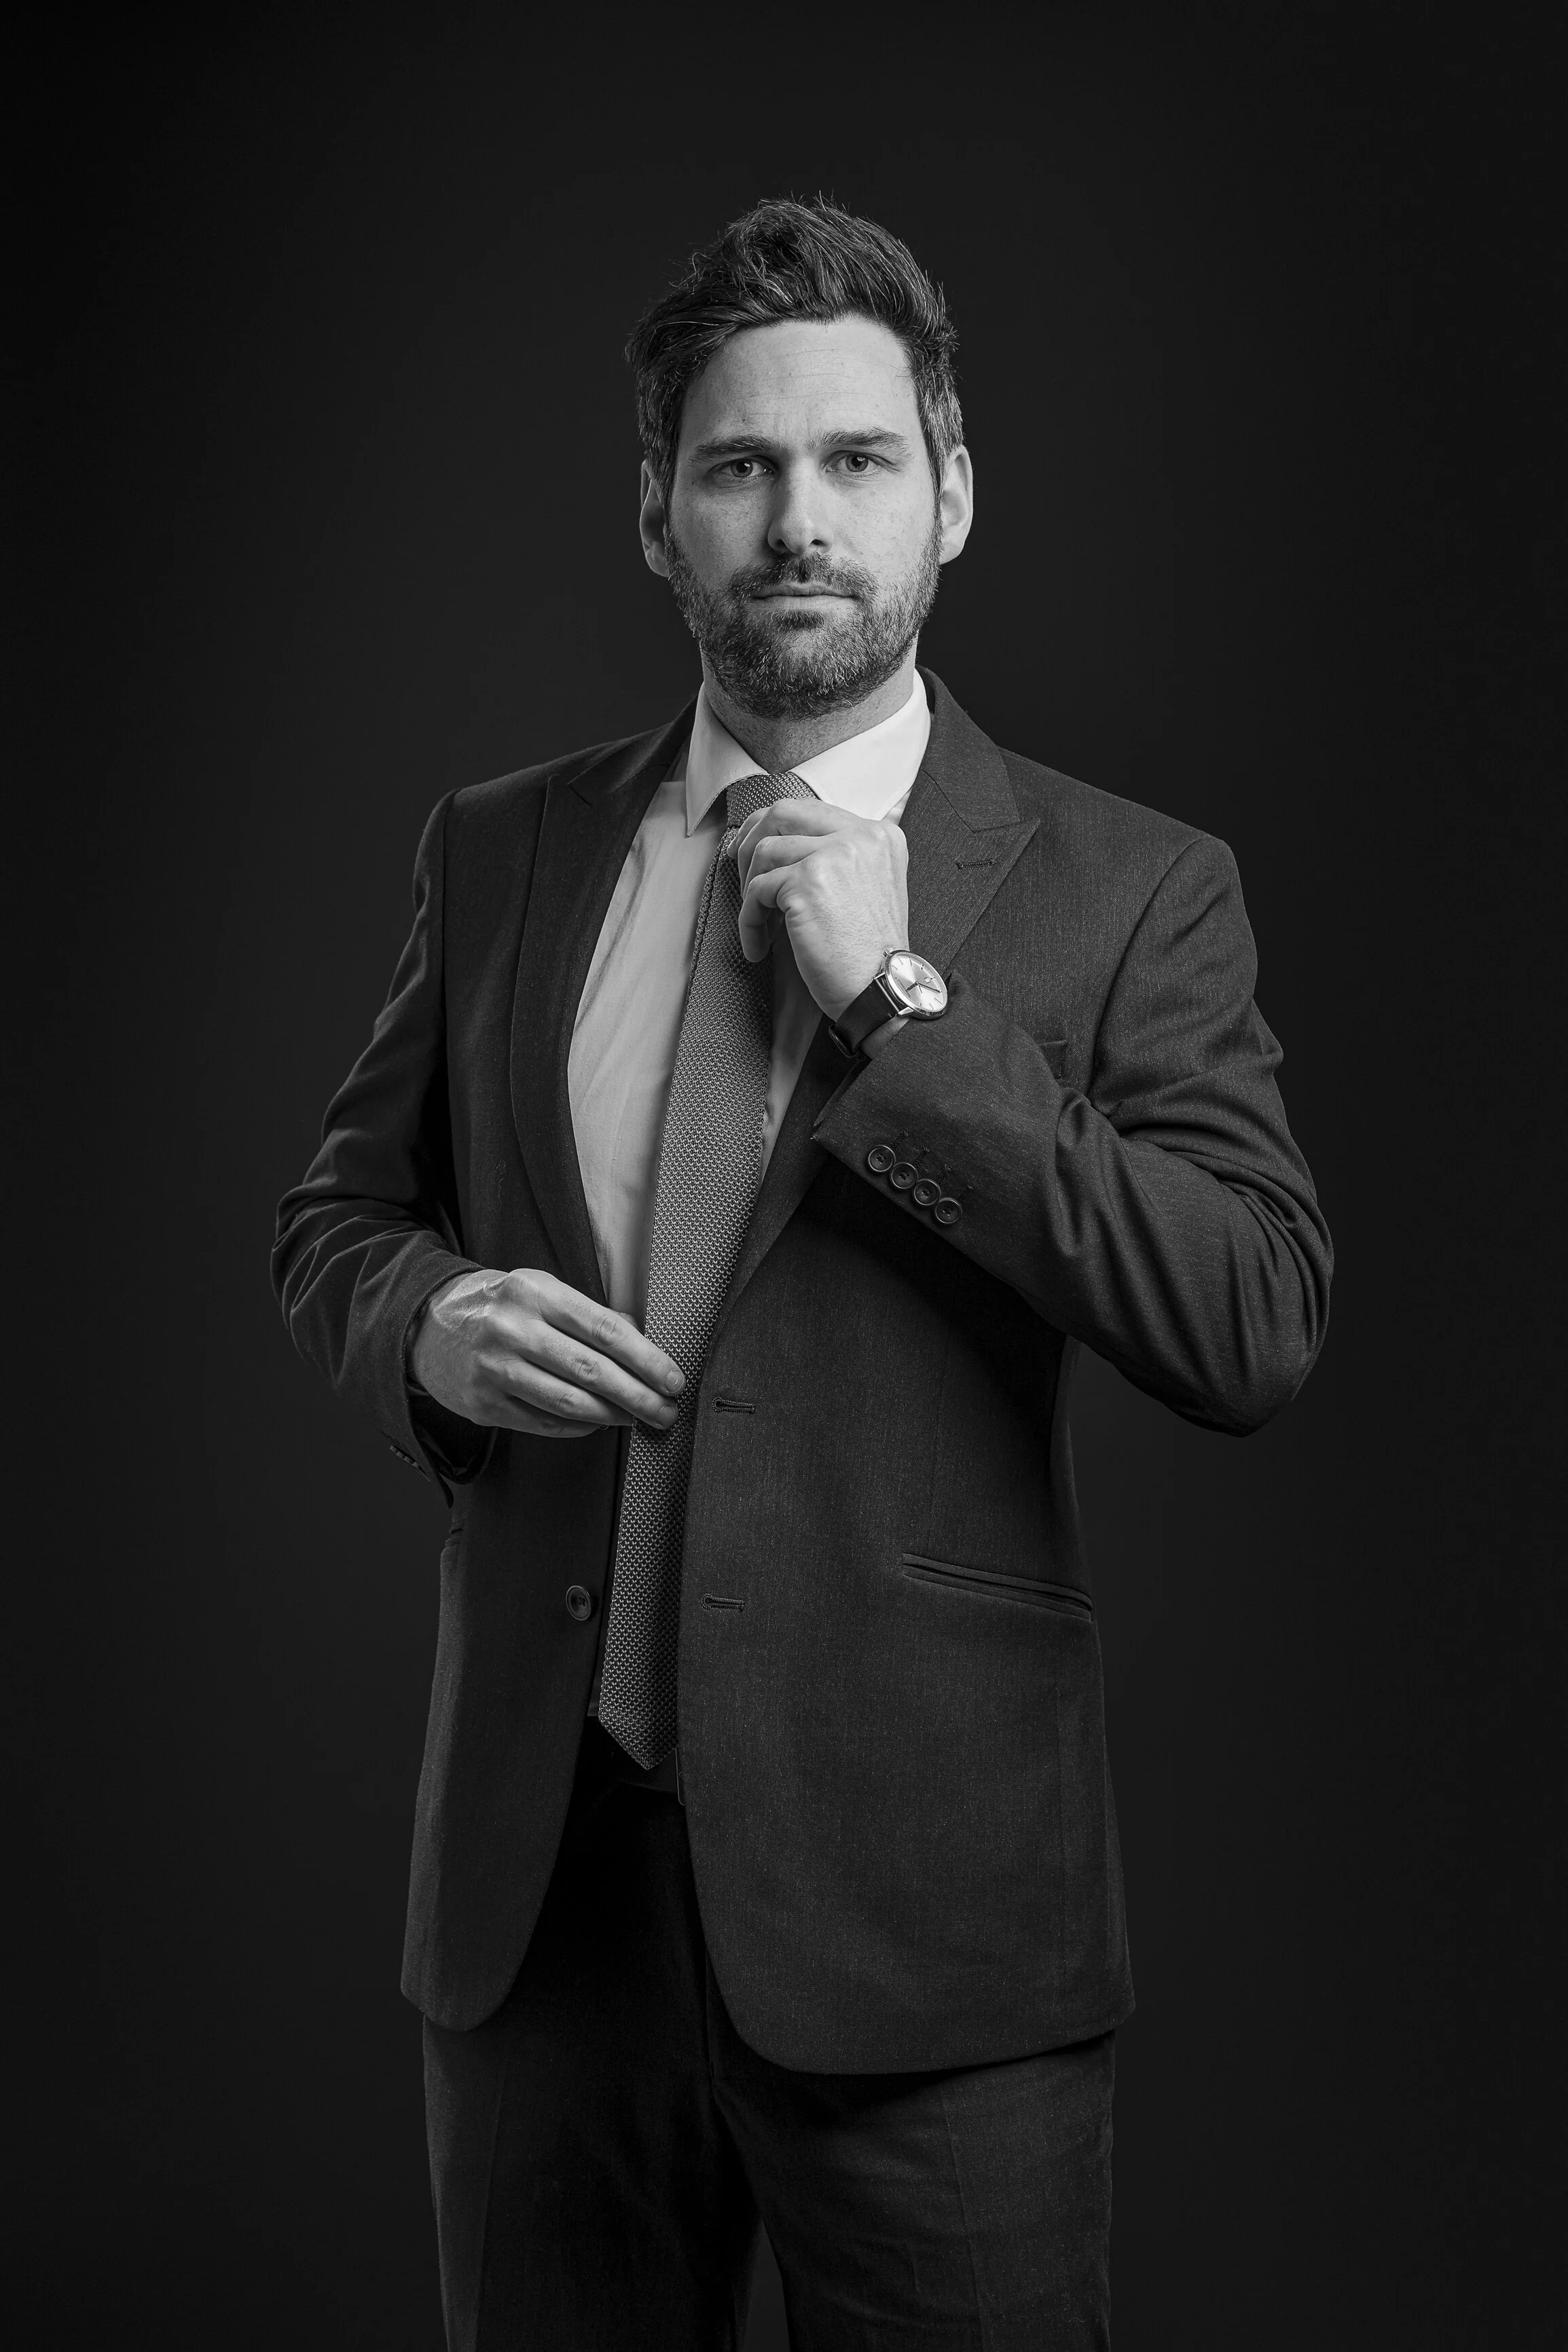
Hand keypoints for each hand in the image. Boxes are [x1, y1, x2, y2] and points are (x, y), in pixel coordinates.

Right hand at [409, 1268, 684, 1440]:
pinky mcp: (482, 1405)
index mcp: (534, 1292)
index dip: (647, 1359)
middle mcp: (512, 1329)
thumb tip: (643, 1348)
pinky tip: (598, 1424)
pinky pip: (543, 1423)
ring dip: (613, 1417)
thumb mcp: (540, 1291)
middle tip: (667, 1412)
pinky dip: (578, 1428)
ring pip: (569, 1403)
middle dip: (639, 1396)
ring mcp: (494, 1369)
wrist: (426, 1325)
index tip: (673, 1380)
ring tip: (638, 1420)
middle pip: (591, 1371)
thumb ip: (587, 1316)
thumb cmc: (500, 1307)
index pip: (605, 1329)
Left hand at [734, 801, 909, 1019]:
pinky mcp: (807, 882)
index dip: (775, 827)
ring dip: (749, 888)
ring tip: (758, 922)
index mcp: (879, 836)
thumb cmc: (871, 953)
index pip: (813, 811)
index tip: (753, 849)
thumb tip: (781, 845)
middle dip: (751, 837)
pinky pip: (756, 890)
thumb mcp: (870, 889)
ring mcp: (833, 855)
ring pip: (765, 851)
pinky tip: (760, 946)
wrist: (883, 991)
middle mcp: (860, 836)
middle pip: (783, 812)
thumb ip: (840, 860)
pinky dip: (750, 921)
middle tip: (737, 867)